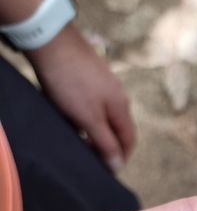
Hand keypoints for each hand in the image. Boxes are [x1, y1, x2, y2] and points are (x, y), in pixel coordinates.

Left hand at [27, 25, 134, 170]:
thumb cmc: (71, 83)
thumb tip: (118, 165)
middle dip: (108, 144)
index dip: (121, 157)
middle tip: (92, 157)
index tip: (108, 169)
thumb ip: (105, 142)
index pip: (129, 140)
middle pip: (119, 128)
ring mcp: (106, 83)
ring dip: (97, 130)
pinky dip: (88, 115)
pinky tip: (72, 116)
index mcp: (122, 107)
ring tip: (80, 138)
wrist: (52, 41)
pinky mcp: (91, 75)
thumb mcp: (89, 118)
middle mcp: (119, 95)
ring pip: (106, 115)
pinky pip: (95, 103)